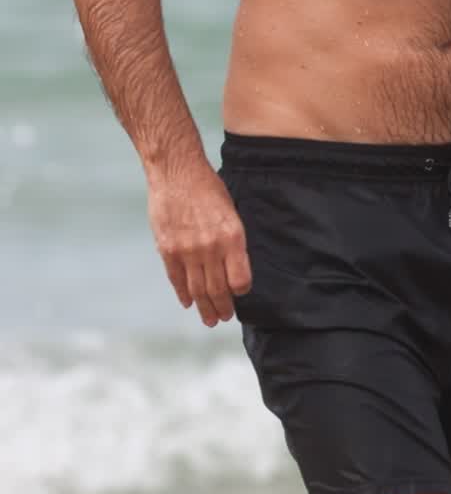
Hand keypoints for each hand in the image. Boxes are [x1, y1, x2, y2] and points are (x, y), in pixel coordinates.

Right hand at [148, 161, 251, 325]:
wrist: (177, 173)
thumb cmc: (208, 189)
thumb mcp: (231, 213)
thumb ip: (232, 242)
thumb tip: (232, 269)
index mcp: (232, 238)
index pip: (240, 280)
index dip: (240, 292)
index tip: (238, 295)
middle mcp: (211, 248)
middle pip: (218, 289)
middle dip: (222, 307)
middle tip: (223, 318)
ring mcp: (187, 251)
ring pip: (197, 289)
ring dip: (204, 308)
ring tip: (209, 319)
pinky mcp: (167, 249)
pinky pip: (176, 279)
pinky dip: (182, 293)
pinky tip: (188, 302)